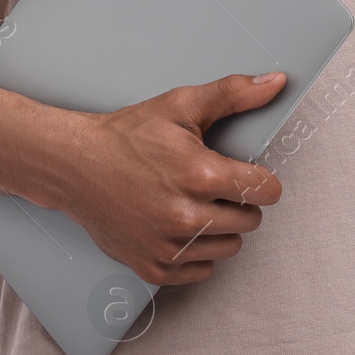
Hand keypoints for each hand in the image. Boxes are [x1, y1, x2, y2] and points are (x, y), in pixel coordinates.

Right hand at [51, 72, 286, 285]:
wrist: (77, 166)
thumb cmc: (129, 135)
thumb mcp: (182, 105)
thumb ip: (234, 94)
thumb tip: (277, 82)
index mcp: (200, 175)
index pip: (265, 191)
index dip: (262, 179)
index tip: (248, 174)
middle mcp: (187, 217)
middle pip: (251, 220)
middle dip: (239, 201)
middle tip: (213, 185)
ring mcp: (169, 247)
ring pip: (230, 248)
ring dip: (221, 228)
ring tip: (195, 203)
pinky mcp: (154, 267)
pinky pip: (203, 271)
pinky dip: (198, 252)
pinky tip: (181, 226)